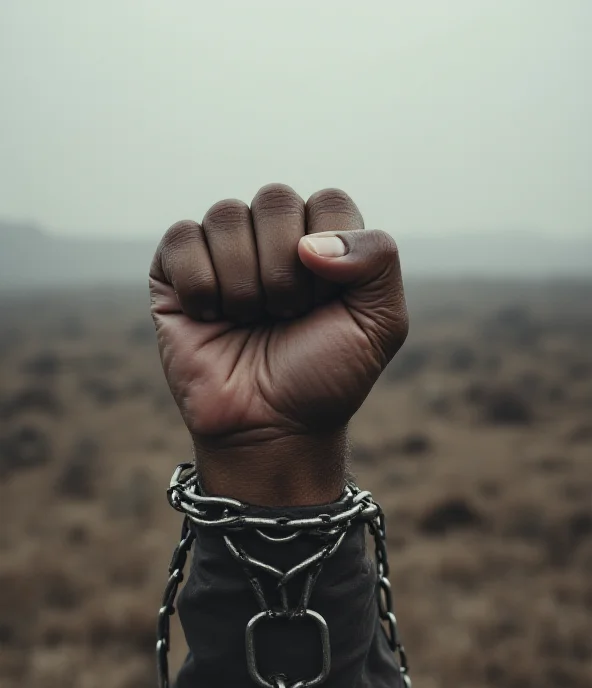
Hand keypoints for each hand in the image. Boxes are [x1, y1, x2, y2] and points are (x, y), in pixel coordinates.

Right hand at [150, 184, 407, 503]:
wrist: (272, 429)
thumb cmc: (326, 376)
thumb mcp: (381, 323)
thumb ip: (379, 258)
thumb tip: (309, 241)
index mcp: (323, 240)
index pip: (327, 200)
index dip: (329, 254)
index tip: (324, 304)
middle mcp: (272, 237)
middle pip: (275, 198)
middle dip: (285, 271)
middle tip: (286, 316)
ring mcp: (223, 251)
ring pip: (226, 214)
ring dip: (244, 282)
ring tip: (249, 320)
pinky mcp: (175, 271)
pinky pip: (182, 237)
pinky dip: (201, 284)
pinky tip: (211, 317)